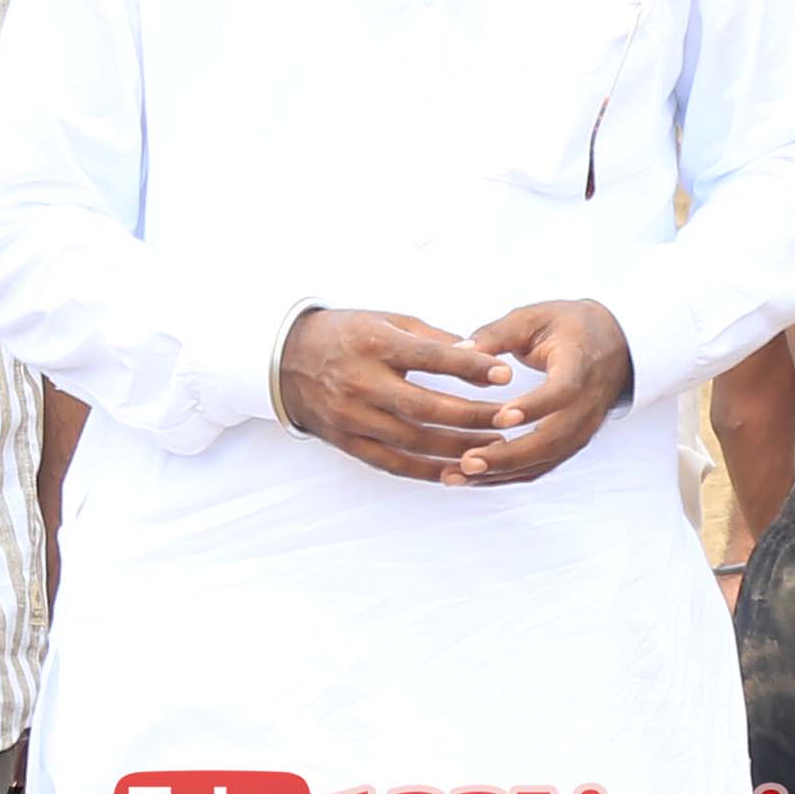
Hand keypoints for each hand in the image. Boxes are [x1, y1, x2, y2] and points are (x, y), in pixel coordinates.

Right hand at [277, 307, 522, 483]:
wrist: (285, 359)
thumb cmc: (346, 335)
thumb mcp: (386, 321)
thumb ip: (432, 340)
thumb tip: (481, 355)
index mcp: (373, 345)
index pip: (429, 358)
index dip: (469, 368)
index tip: (505, 374)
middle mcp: (360, 383)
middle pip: (426, 407)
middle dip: (472, 416)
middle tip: (509, 419)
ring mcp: (351, 416)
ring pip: (413, 441)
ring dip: (457, 448)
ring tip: (494, 448)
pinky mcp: (345, 441)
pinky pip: (392, 463)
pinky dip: (426, 471)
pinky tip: (456, 472)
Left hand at [450, 299, 633, 486]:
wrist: (615, 345)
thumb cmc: (568, 326)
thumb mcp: (534, 318)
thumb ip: (497, 334)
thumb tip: (458, 349)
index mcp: (579, 365)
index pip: (563, 392)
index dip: (536, 406)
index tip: (502, 417)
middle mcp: (586, 404)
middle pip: (553, 438)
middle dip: (509, 454)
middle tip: (468, 461)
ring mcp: (582, 429)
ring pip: (546, 460)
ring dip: (503, 472)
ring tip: (460, 474)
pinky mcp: (570, 443)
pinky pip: (541, 467)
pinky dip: (509, 476)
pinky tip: (475, 477)